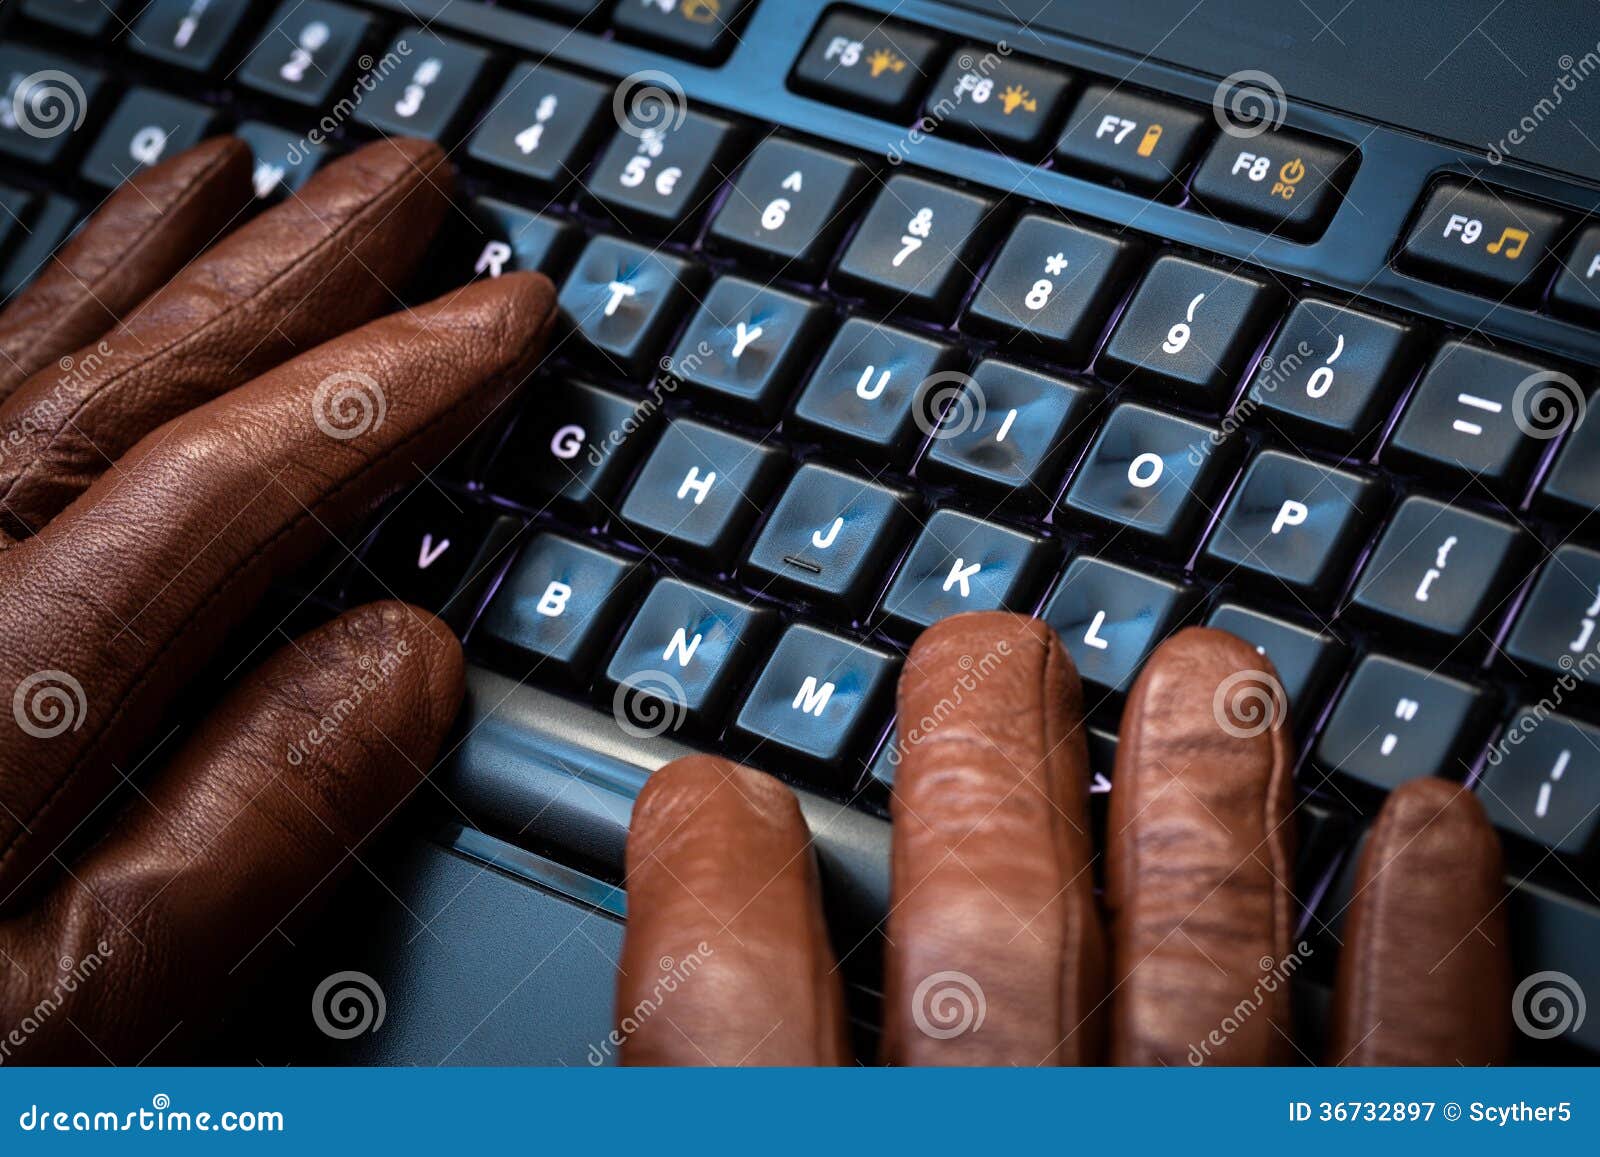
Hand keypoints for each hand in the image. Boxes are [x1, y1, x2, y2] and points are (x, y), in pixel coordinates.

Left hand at [0, 137, 552, 1061]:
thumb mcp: (75, 1021)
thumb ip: (238, 842)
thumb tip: (405, 666)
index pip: (213, 504)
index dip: (377, 396)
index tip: (500, 321)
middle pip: (114, 401)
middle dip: (284, 278)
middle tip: (407, 187)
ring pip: (14, 384)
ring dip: (147, 271)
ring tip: (242, 182)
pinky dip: (33, 332)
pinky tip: (84, 299)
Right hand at [616, 614, 1511, 1065]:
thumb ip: (715, 1101)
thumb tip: (637, 1046)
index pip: (724, 1006)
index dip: (705, 872)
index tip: (710, 799)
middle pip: (981, 936)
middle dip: (977, 765)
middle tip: (986, 654)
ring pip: (1201, 966)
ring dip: (1204, 802)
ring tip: (1214, 671)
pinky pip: (1411, 1077)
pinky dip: (1431, 954)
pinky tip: (1440, 836)